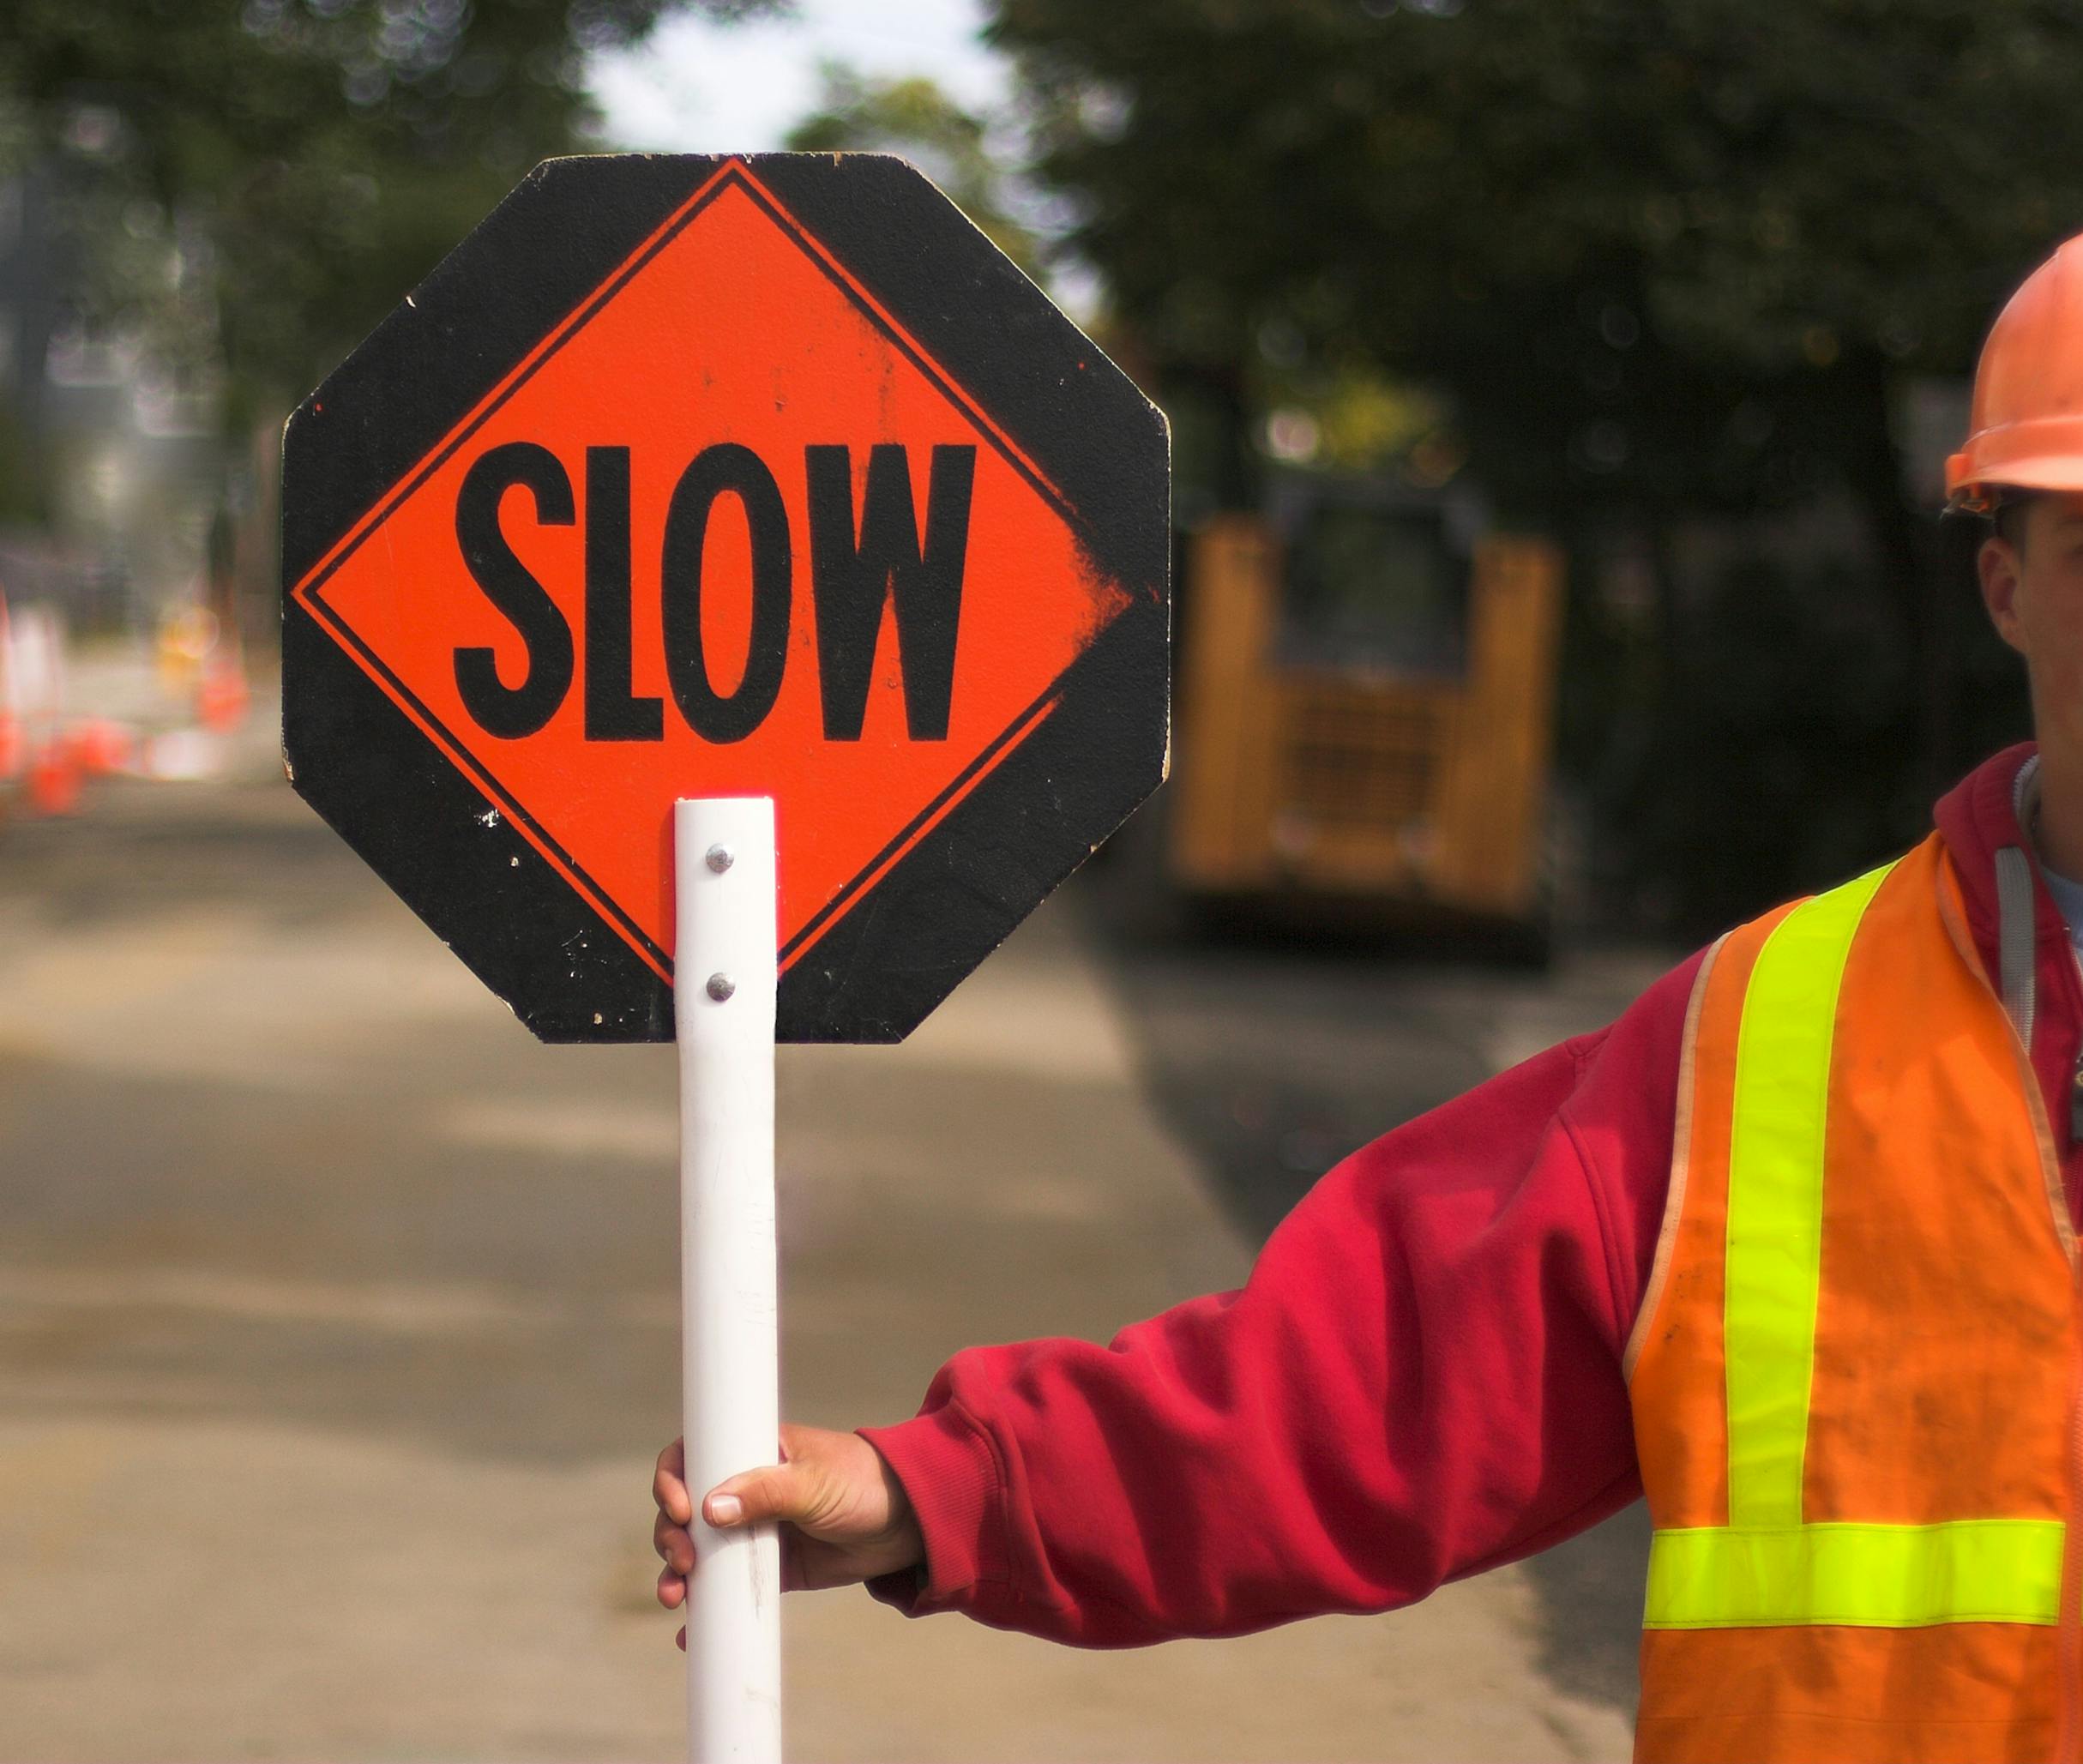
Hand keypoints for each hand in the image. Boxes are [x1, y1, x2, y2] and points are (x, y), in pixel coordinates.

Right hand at [652, 1424, 925, 1647]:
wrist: (911, 1524)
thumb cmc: (865, 1482)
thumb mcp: (815, 1483)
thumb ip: (765, 1494)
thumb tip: (708, 1508)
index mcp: (753, 1451)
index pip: (695, 1454)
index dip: (673, 1479)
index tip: (680, 1509)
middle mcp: (746, 1488)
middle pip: (687, 1509)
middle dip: (672, 1536)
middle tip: (685, 1563)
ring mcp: (756, 1529)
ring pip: (701, 1550)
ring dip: (679, 1574)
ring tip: (677, 1599)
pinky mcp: (773, 1568)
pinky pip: (730, 1588)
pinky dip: (708, 1609)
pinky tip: (690, 1632)